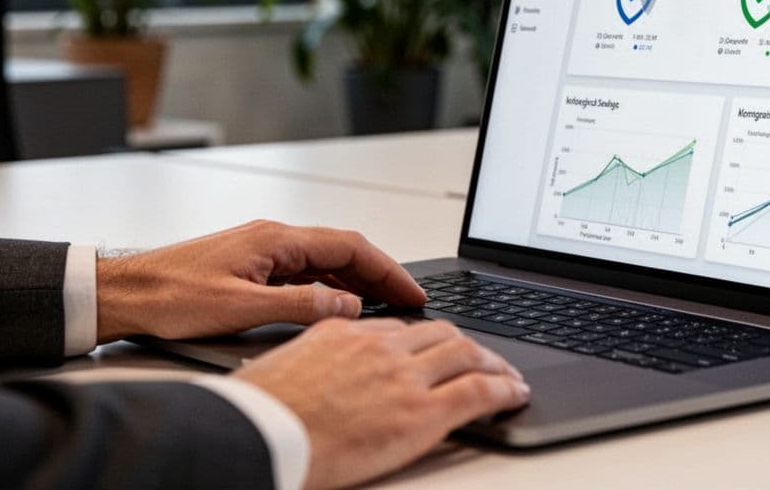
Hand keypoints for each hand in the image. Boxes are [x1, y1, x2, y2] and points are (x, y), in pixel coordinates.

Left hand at [95, 219, 425, 342]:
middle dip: (381, 275)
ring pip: (326, 261)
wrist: (121, 294)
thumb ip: (301, 305)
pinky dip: (332, 287)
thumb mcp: (241, 308)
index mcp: (276, 239)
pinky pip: (306, 271)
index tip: (412, 291)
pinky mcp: (251, 266)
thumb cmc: (168, 296)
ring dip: (358, 282)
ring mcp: (262, 250)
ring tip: (383, 307)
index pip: (350, 247)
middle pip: (344, 251)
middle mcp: (273, 238)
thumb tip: (349, 307)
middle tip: (409, 301)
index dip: (387, 270)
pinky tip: (337, 307)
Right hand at [234, 318, 529, 489]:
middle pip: (442, 334)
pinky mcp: (422, 413)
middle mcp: (380, 347)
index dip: (428, 340)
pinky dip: (505, 388)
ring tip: (507, 375)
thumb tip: (316, 371)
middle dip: (468, 346)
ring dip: (494, 364)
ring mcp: (404, 377)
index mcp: (344, 334)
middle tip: (483, 359)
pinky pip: (479, 390)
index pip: (402, 328)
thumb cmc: (256, 416)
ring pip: (468, 355)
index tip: (438, 348)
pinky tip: (514, 393)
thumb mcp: (282, 369)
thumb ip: (315, 360)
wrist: (255, 440)